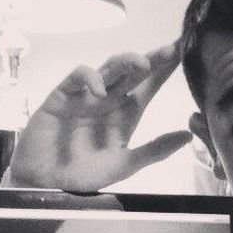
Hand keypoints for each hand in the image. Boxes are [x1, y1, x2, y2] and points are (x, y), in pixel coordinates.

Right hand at [9, 41, 190, 190]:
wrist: (45, 183)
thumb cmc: (83, 175)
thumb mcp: (124, 165)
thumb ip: (154, 151)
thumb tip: (187, 136)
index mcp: (125, 115)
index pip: (149, 86)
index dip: (165, 69)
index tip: (184, 52)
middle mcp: (108, 101)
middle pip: (133, 71)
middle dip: (153, 58)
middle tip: (173, 49)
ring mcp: (85, 96)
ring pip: (109, 68)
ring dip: (125, 62)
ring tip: (143, 64)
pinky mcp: (62, 96)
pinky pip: (77, 77)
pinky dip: (90, 78)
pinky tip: (100, 91)